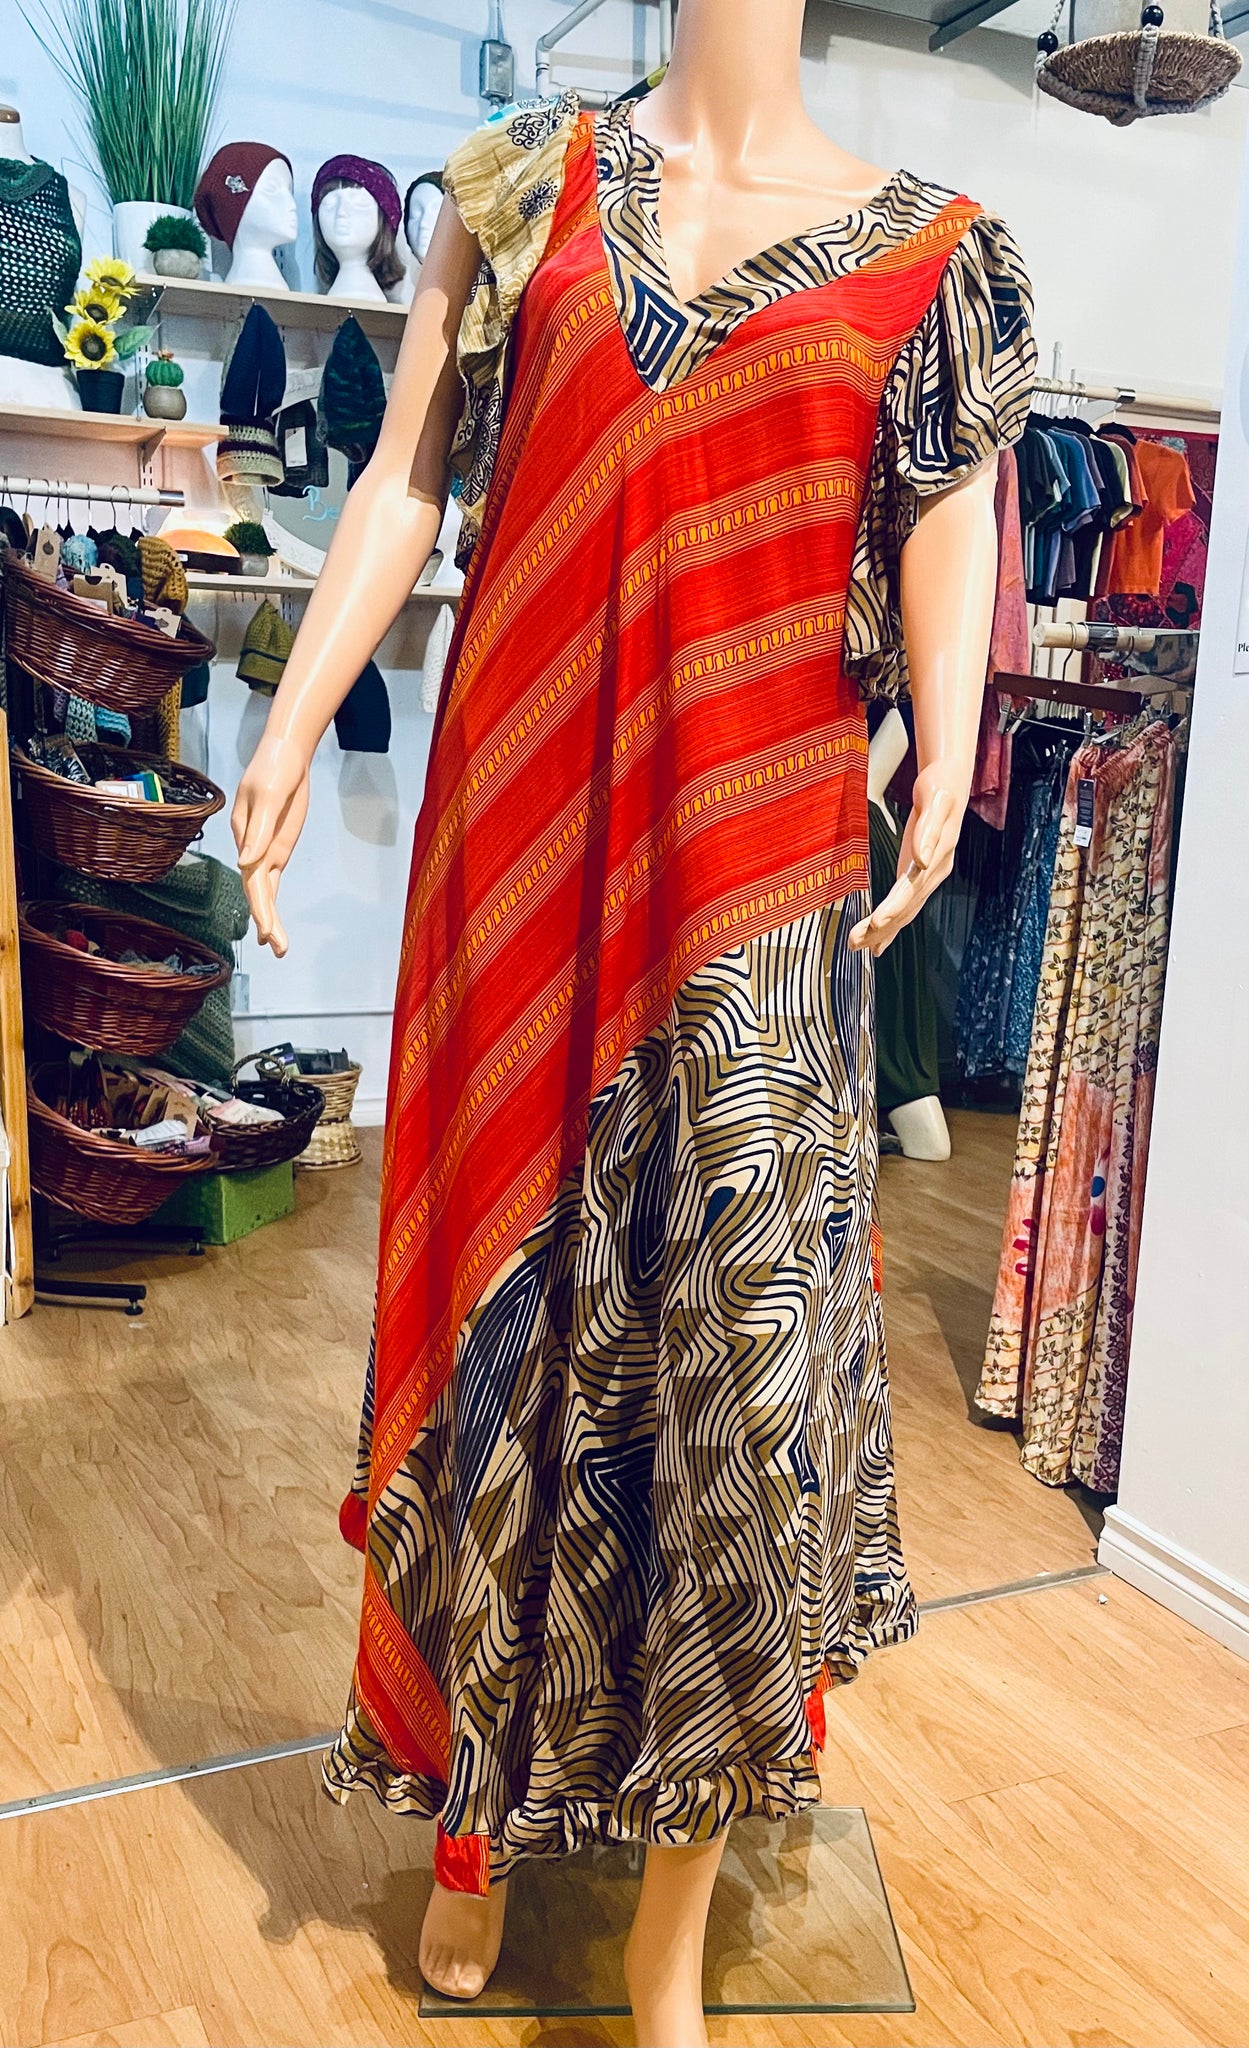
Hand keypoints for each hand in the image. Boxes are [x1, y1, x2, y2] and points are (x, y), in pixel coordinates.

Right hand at [231, 733, 311, 957]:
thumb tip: (246, 863)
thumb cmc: (274, 770)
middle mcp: (252, 848)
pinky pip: (271, 880)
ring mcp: (264, 849)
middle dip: (267, 921)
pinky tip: (272, 923)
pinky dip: (270, 901)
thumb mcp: (269, 798)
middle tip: (278, 949)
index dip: (260, 906)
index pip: (251, 879)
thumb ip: (259, 832)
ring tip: (278, 948)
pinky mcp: (276, 847)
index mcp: (246, 836)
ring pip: (264, 891)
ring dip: (269, 918)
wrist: (286, 754)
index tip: (267, 930)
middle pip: (257, 891)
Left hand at [850, 763, 965, 958]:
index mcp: (937, 858)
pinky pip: (905, 904)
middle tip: (855, 943)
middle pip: (906, 907)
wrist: (950, 782)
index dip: (895, 907)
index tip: (877, 922)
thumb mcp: (936, 801)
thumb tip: (923, 859)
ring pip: (904, 911)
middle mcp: (933, 873)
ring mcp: (927, 876)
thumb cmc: (941, 787)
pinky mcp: (919, 875)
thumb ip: (929, 831)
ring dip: (882, 931)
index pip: (912, 888)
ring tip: (857, 946)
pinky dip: (891, 924)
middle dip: (881, 928)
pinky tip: (878, 940)